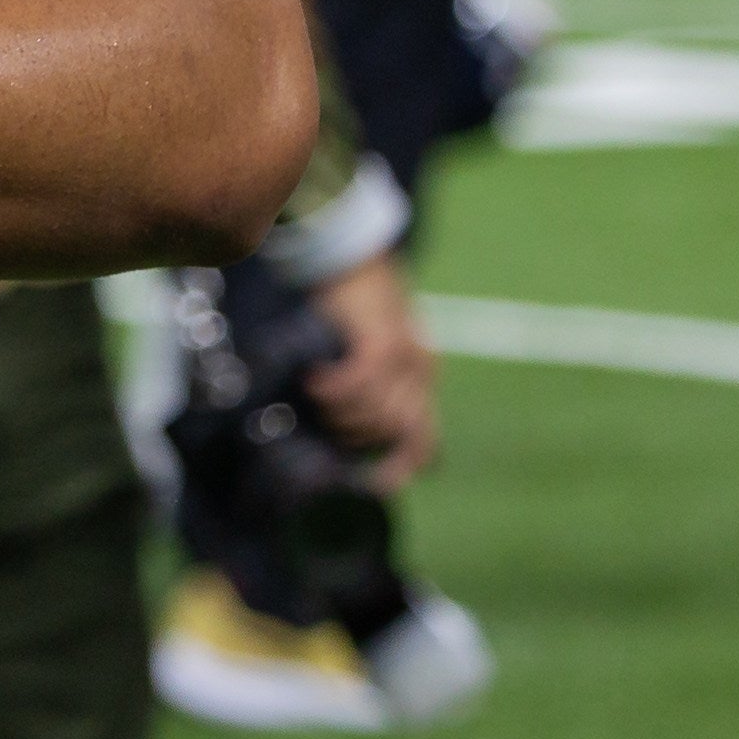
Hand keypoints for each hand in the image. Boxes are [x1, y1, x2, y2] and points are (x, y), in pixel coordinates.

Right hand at [300, 254, 439, 482]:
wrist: (352, 254)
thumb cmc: (355, 302)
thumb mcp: (373, 345)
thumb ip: (374, 383)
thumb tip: (357, 427)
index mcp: (422, 374)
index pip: (423, 437)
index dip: (402, 465)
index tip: (375, 484)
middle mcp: (421, 370)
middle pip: (391, 429)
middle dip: (354, 434)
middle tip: (322, 418)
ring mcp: (406, 358)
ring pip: (375, 411)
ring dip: (340, 412)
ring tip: (314, 394)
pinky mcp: (384, 343)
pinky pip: (360, 385)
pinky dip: (335, 389)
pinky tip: (314, 380)